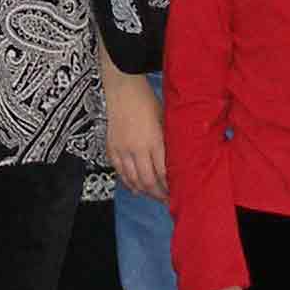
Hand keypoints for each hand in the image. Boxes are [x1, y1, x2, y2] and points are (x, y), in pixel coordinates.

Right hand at [102, 68, 168, 201]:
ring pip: (133, 180)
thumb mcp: (165, 120)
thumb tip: (177, 162)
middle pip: (148, 181)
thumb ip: (169, 142)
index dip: (170, 187)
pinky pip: (119, 172)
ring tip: (153, 196)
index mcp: (154, 141)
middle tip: (166, 200)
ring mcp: (122, 150)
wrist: (122, 90)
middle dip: (158, 194)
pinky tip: (135, 188)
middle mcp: (137, 148)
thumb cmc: (147, 101)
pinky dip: (128, 183)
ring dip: (144, 191)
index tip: (177, 192)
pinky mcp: (112, 148)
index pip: (163, 173)